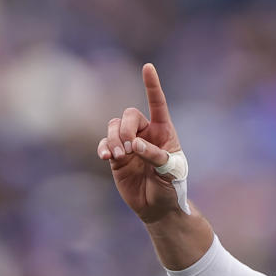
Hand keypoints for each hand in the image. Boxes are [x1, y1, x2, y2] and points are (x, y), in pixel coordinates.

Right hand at [97, 63, 184, 222]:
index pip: (158, 104)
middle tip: (130, 148)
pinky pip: (105, 144)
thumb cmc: (171, 187)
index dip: (152, 86)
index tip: (148, 67)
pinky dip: (104, 147)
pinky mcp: (116, 157)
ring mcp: (129, 144)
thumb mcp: (170, 172)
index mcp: (164, 132)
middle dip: (126, 128)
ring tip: (119, 157)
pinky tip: (107, 157)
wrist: (158, 208)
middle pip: (129, 115)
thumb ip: (155, 156)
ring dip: (114, 139)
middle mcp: (146, 134)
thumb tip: (135, 145)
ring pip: (114, 126)